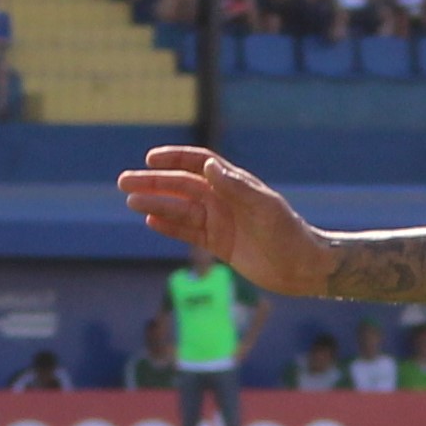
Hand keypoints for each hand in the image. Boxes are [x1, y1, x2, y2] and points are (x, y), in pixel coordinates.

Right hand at [116, 145, 335, 293]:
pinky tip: (150, 221)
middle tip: (124, 181)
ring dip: (155, 203)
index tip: (150, 158)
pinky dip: (169, 226)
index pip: (198, 163)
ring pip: (179, 209)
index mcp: (234, 184)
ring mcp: (219, 221)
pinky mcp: (218, 244)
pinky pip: (187, 232)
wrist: (302, 267)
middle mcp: (223, 199)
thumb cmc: (288, 232)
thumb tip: (209, 166)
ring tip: (131, 202)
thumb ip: (236, 187)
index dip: (174, 158)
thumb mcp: (264, 207)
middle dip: (153, 182)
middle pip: (181, 185)